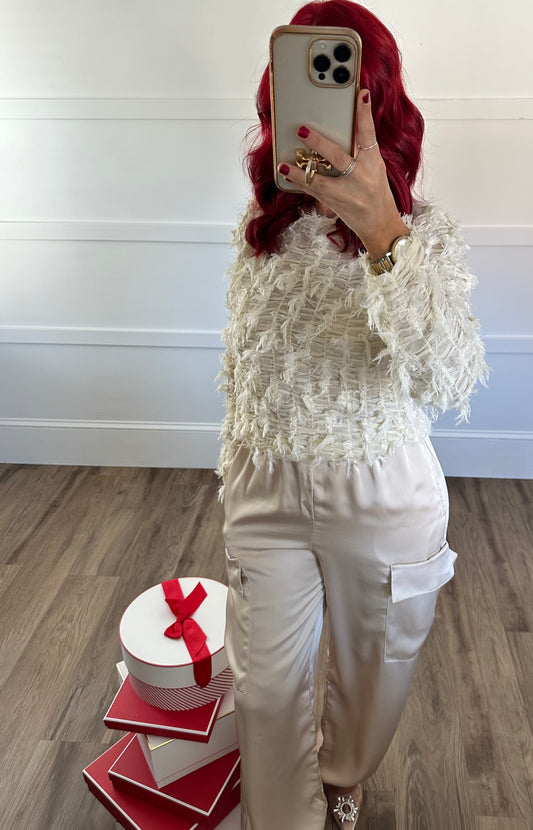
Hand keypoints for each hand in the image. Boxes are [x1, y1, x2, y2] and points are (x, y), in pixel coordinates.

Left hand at [277, 89, 409, 258]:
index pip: (368, 134)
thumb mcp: (374, 168)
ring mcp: (347, 192)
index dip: (364, 114)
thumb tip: (343, 130)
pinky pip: (313, 191)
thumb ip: (360, 151)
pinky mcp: (335, 203)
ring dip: (300, 171)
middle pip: (338, 157)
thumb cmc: (376, 192)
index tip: (361, 95)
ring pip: (319, 180)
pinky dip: (298, 182)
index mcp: (373, 162)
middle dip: (319, 144)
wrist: (380, 224)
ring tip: (283, 162)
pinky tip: (286, 174)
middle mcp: (360, 176)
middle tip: (302, 130)